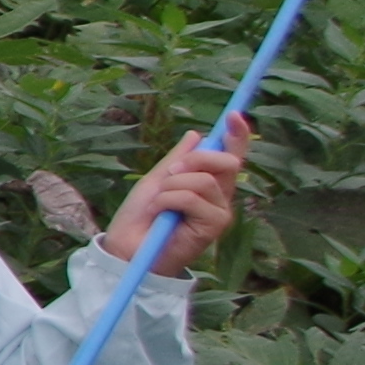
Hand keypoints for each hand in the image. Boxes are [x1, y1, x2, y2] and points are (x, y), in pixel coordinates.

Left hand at [107, 125, 248, 271]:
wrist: (127, 249)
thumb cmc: (140, 218)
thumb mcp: (156, 181)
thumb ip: (177, 160)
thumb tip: (196, 134)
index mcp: (208, 184)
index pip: (231, 156)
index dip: (237, 136)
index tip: (234, 115)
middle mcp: (220, 197)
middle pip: (226, 162)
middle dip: (195, 160)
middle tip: (169, 173)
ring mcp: (219, 213)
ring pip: (203, 180)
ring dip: (171, 186)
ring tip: (158, 204)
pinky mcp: (214, 227)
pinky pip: (192, 198)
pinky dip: (168, 200)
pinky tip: (159, 214)